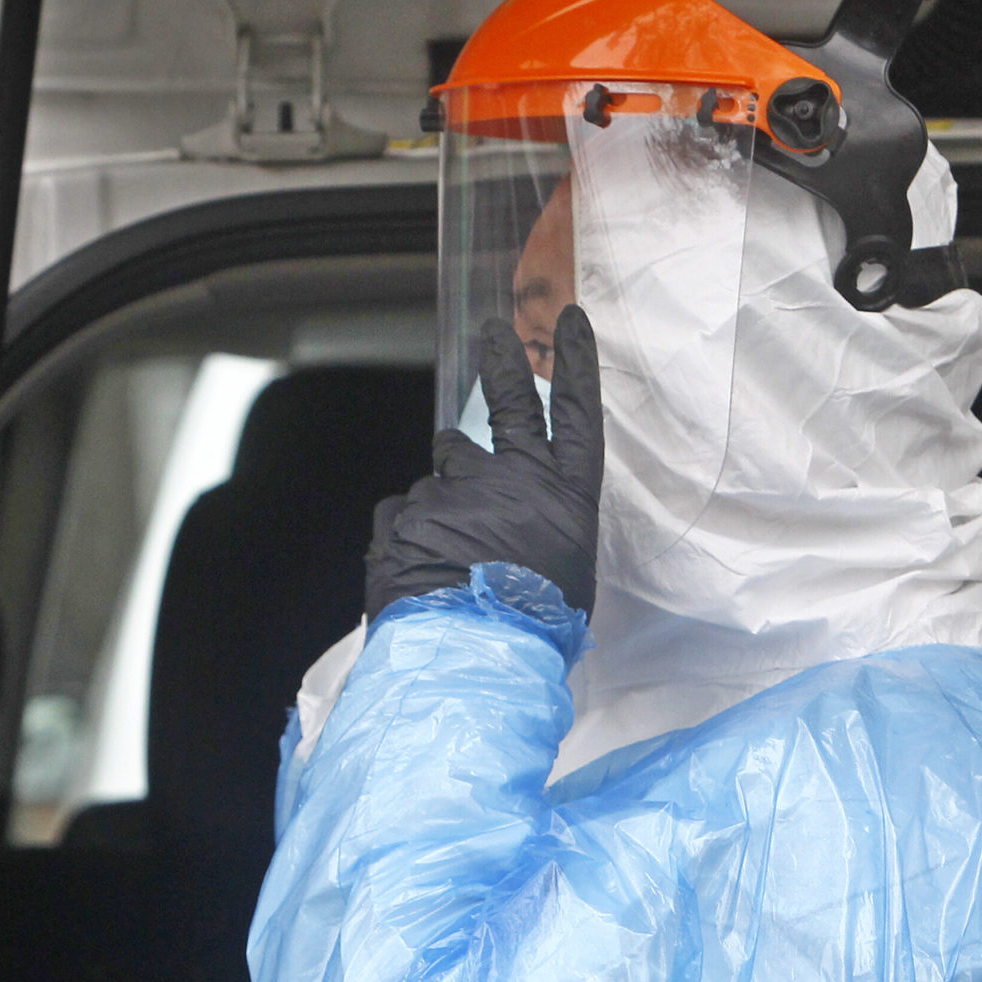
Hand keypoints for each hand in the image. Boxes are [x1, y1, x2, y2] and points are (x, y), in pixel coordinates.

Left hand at [365, 307, 603, 617]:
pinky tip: (421, 568)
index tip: (571, 323)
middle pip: (507, 404)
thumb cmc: (532, 630)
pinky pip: (404, 512)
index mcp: (562, 499)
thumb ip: (542, 533)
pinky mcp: (405, 512)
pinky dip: (409, 532)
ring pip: (443, 468)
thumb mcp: (565, 579)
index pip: (576, 416)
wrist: (473, 658)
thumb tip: (518, 527)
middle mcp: (510, 480)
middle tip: (492, 333)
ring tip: (450, 541)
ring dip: (445, 490)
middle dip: (501, 362)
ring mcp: (453, 490)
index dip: (577, 365)